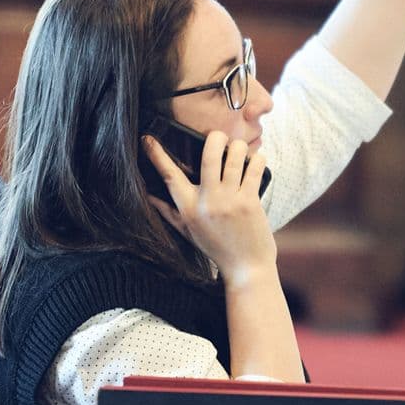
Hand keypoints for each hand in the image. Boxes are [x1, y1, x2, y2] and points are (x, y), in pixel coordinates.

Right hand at [142, 131, 275, 287]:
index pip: (169, 176)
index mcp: (188, 208)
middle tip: (218, 135)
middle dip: (215, 137)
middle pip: (208, 155)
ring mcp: (230, 201)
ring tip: (238, 148)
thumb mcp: (187, 230)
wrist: (246, 268)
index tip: (147, 139)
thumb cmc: (216, 247)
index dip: (157, 155)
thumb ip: (167, 211)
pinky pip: (254, 168)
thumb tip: (148, 194)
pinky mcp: (250, 202)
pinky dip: (257, 158)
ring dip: (238, 146)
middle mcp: (207, 202)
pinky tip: (255, 159)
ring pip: (234, 157)